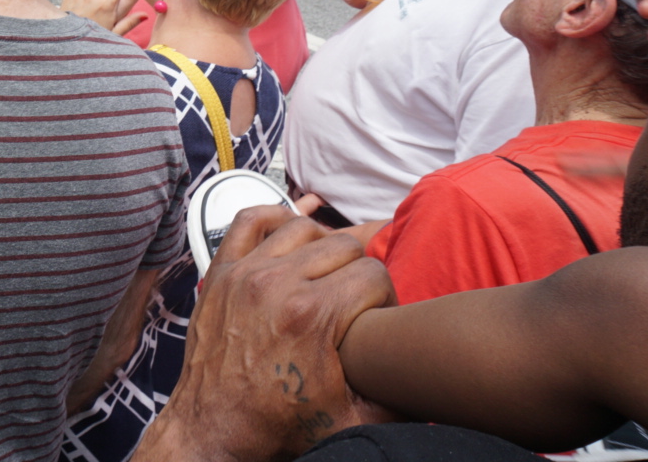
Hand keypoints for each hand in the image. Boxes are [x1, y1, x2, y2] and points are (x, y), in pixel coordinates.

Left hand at [137, 209, 396, 461]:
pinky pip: (248, 221)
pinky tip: (288, 235)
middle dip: (360, 272)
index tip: (377, 318)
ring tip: (329, 272)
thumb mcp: (352, 421)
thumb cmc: (278, 424)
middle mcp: (278, 283)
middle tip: (356, 299)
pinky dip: (272, 219)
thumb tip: (432, 382)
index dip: (386, 297)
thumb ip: (398, 400)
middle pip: (344, 246)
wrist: (215, 428)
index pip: (374, 275)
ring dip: (323, 245)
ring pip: (302, 227)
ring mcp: (245, 273)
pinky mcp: (220, 272)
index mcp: (313, 314)